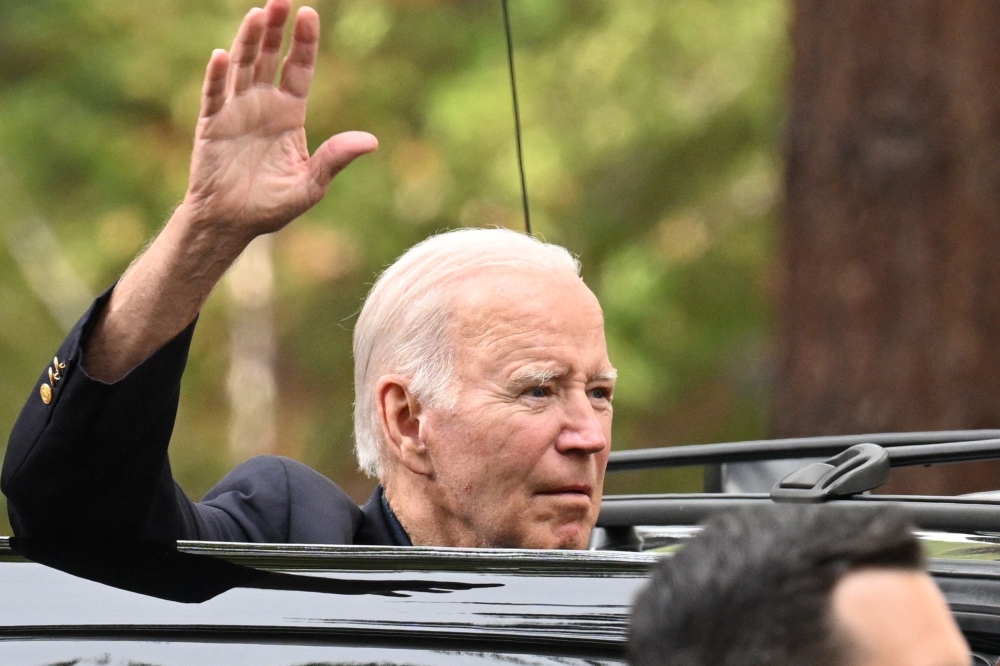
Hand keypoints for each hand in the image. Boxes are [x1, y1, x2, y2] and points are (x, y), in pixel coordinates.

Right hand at [83, 1, 376, 381]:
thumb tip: (372, 141)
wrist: (232, 224)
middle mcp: (262, 105)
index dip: (304, 43)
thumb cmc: (272, 205)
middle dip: (276, 28)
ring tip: (258, 14)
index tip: (310, 13)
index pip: (298, 69)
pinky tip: (222, 56)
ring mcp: (235, 112)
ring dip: (248, 40)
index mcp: (289, 114)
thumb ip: (336, 159)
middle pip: (269, 57)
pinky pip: (214, 96)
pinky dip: (218, 77)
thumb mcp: (312, 185)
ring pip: (242, 67)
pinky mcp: (211, 126)